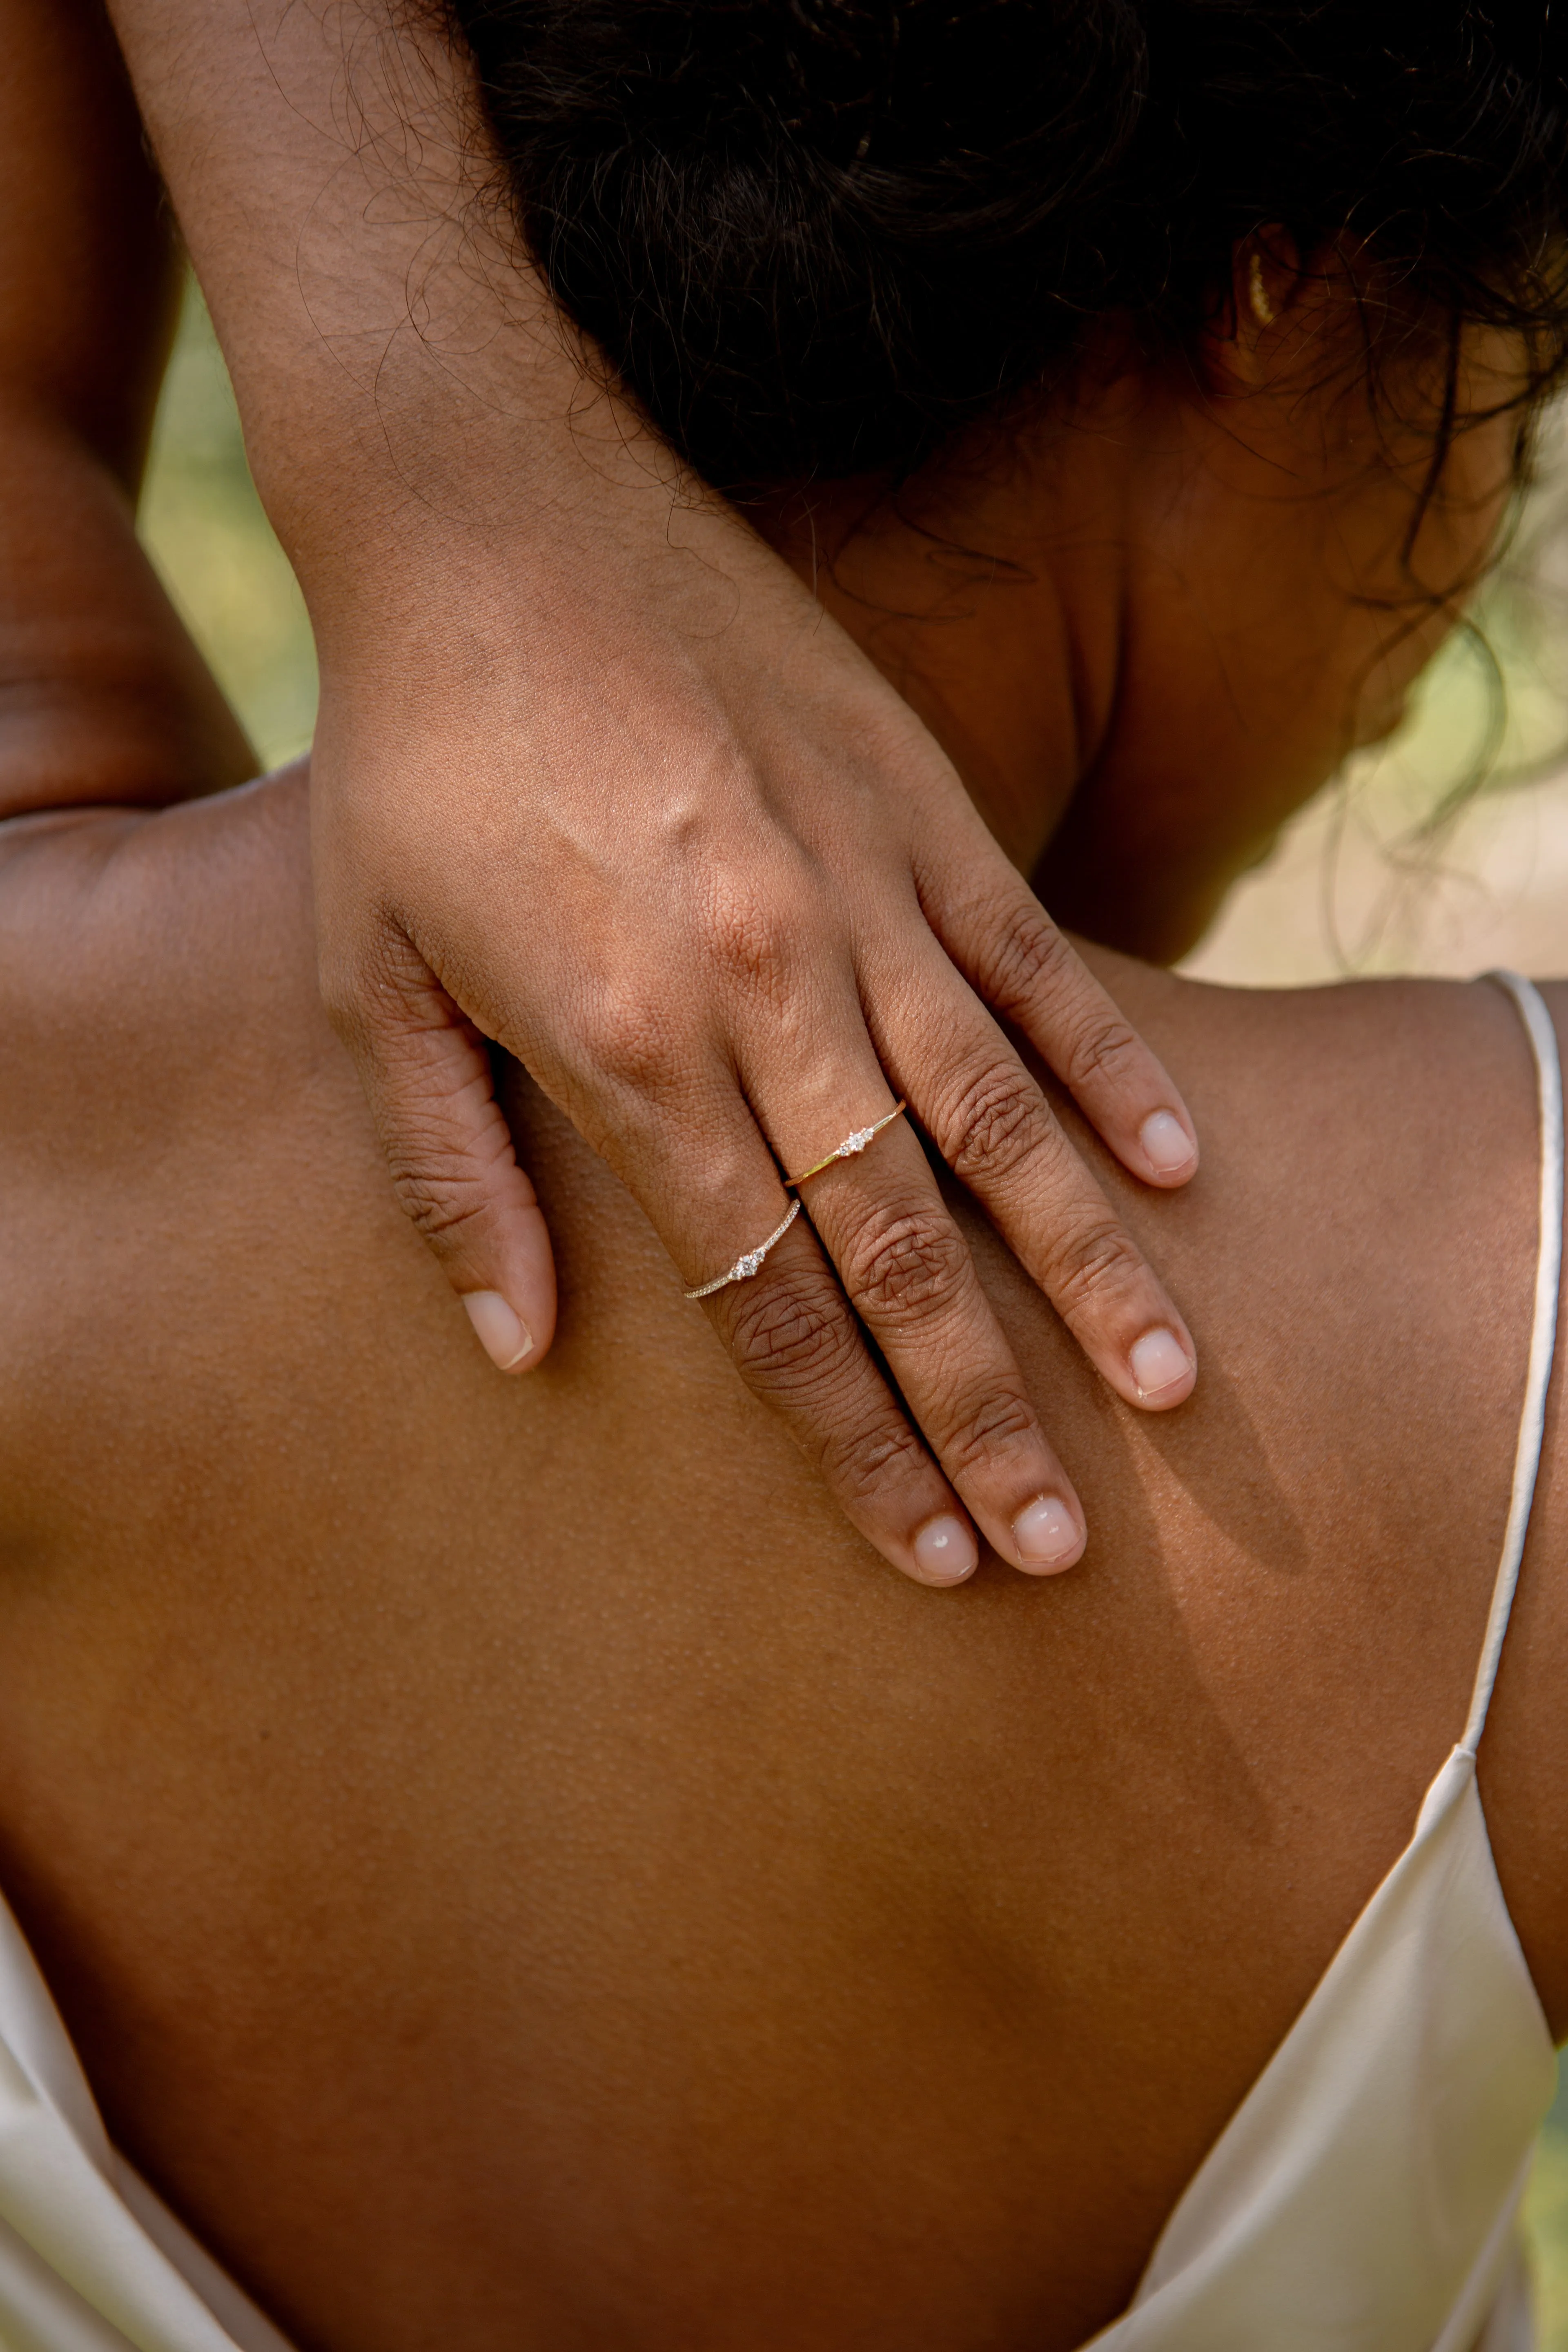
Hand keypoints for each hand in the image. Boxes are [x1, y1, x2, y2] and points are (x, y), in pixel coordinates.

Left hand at [109, 0, 1197, 1587]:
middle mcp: (760, 989)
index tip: (921, 1544)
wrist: (489, 514)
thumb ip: (451, 1175)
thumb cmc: (411, 762)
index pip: (763, 1294)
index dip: (848, 1435)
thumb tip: (515, 1347)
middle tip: (1054, 1541)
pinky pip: (1037, 963)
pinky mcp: (918, 805)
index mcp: (621, 1049)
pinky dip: (1108, 1068)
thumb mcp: (370, 982)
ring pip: (997, 1121)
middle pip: (897, 1244)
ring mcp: (856, 893)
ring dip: (1085, 1267)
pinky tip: (1178, 1166)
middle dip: (978, 1408)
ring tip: (1164, 1386)